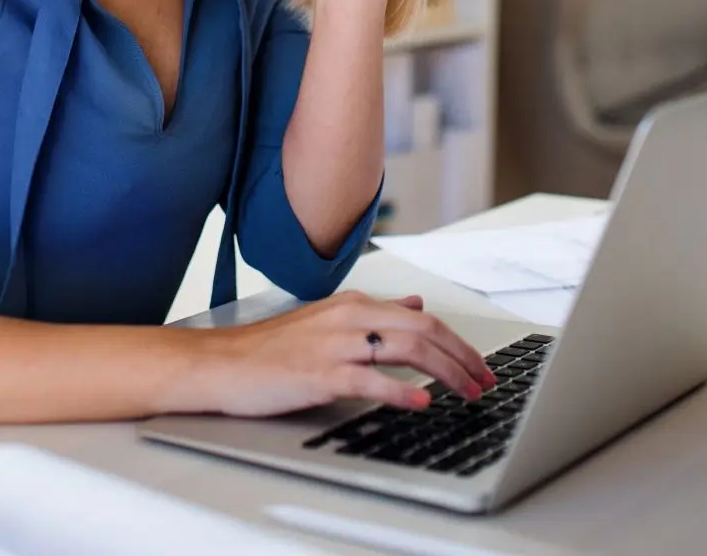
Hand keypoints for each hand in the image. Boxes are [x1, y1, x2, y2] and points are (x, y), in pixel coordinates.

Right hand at [187, 291, 497, 417]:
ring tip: (467, 393)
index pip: (422, 318)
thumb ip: (376, 312)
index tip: (479, 365)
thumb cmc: (271, 348)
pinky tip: (420, 402)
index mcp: (354, 304)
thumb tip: (416, 304)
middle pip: (423, 330)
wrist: (221, 363)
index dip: (457, 342)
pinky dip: (399, 390)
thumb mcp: (329, 319)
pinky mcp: (319, 373)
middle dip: (461, 357)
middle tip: (484, 382)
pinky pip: (369, 379)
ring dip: (445, 373)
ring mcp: (334, 344)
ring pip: (405, 349)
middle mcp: (349, 317)